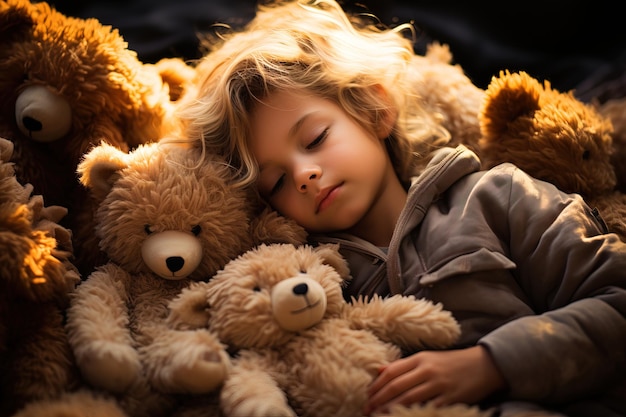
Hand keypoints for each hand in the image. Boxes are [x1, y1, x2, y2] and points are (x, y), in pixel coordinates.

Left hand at [364, 346, 505, 414]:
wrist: (484, 364)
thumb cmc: (451, 362)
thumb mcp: (427, 357)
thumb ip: (404, 365)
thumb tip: (379, 370)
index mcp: (420, 358)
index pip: (392, 371)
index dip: (377, 384)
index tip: (366, 395)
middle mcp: (428, 370)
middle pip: (397, 386)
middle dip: (380, 399)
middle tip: (367, 409)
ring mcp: (440, 385)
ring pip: (410, 399)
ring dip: (392, 409)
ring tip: (380, 415)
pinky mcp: (452, 398)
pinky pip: (430, 408)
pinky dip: (415, 413)